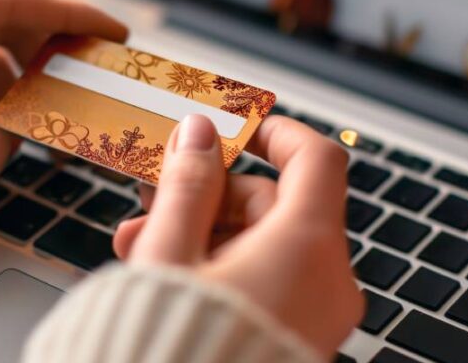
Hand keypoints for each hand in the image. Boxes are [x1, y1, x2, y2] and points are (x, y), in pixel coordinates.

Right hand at [113, 114, 362, 354]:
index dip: (273, 132)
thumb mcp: (171, 254)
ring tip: (140, 246)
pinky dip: (225, 270)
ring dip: (205, 234)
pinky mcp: (298, 340)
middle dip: (210, 196)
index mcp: (307, 247)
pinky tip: (169, 274)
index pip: (314, 158)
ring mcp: (317, 316)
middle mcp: (328, 281)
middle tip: (153, 200)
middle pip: (278, 204)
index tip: (233, 128)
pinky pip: (269, 284)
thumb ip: (187, 185)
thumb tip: (198, 133)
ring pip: (267, 247)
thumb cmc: (176, 349)